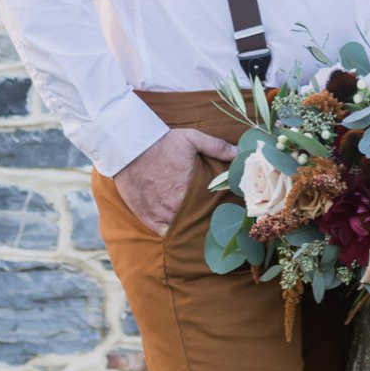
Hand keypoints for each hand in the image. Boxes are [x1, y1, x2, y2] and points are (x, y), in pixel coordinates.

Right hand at [114, 124, 236, 237]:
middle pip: (193, 219)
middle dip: (198, 217)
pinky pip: (161, 231)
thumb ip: (217, 147)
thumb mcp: (192, 139)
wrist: (130, 147)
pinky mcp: (145, 215)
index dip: (211, 208)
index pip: (208, 207)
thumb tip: (240, 152)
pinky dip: (167, 228)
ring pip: (178, 227)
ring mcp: (159, 213)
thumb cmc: (162, 142)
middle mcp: (175, 205)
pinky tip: (173, 222)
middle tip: (203, 215)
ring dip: (183, 224)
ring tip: (189, 220)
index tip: (215, 208)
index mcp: (190, 189)